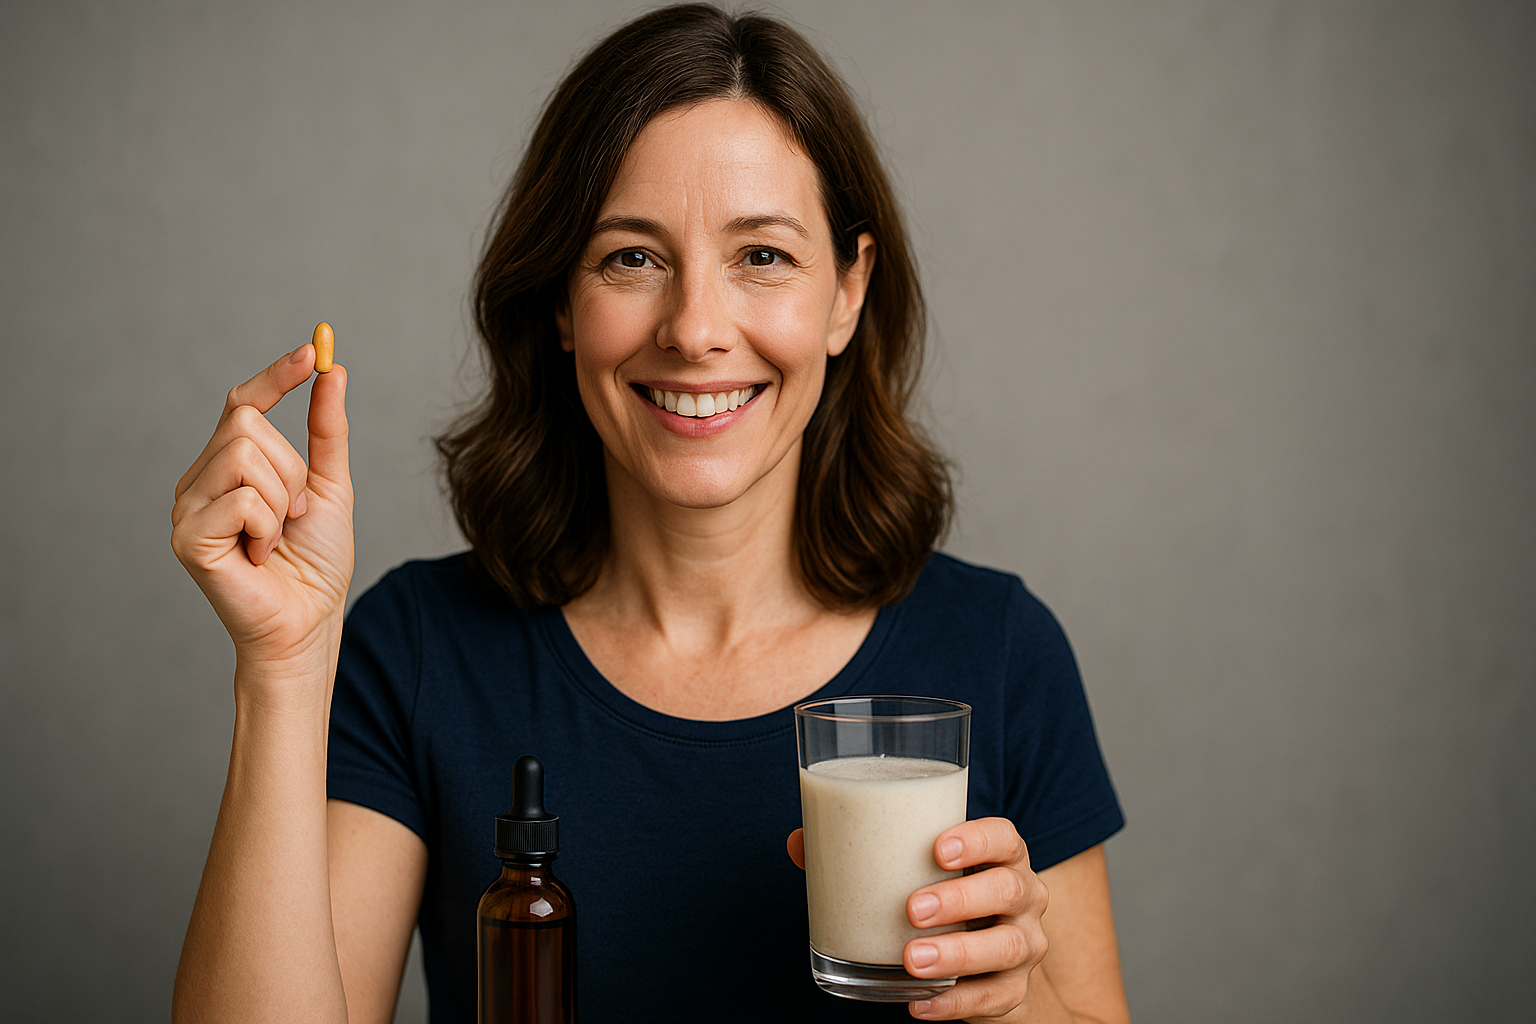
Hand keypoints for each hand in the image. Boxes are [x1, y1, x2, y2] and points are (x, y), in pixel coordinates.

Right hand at [170, 341, 352, 691]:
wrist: (309, 621)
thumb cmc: (315, 562)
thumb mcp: (331, 486)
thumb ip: (327, 431)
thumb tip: (334, 371)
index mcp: (228, 467)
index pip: (241, 403)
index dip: (276, 376)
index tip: (314, 350)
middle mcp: (199, 481)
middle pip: (246, 424)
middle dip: (290, 468)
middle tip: (293, 514)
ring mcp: (187, 507)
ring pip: (244, 456)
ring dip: (282, 500)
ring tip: (275, 537)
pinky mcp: (186, 537)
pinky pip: (242, 499)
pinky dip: (268, 527)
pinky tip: (260, 555)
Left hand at [786, 817, 1047, 1021]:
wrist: (985, 961)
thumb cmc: (940, 895)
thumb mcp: (912, 871)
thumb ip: (860, 853)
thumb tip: (798, 841)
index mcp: (1001, 857)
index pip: (1004, 838)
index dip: (977, 840)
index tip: (937, 850)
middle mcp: (1023, 896)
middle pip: (1007, 890)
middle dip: (961, 899)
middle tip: (912, 909)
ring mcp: (1024, 944)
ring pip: (1007, 946)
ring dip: (958, 953)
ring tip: (911, 958)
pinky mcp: (1014, 990)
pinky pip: (994, 998)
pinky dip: (956, 1004)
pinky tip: (921, 1006)